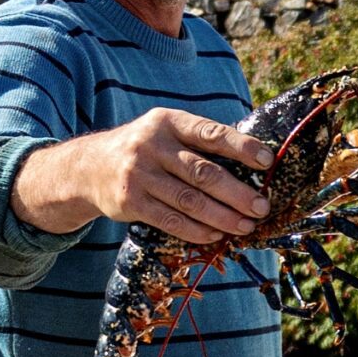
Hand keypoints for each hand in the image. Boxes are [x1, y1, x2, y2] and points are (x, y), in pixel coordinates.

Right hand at [11, 108, 273, 243]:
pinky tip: (217, 235)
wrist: (90, 166)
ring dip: (222, 216)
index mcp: (168, 121)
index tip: (267, 161)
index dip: (241, 147)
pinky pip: (171, 220)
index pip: (211, 133)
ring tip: (245, 226)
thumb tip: (254, 158)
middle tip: (262, 206)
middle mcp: (152, 145)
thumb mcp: (166, 130)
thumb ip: (200, 140)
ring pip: (189, 201)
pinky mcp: (130, 202)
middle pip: (203, 172)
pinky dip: (197, 230)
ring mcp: (139, 174)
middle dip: (237, 192)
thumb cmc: (145, 148)